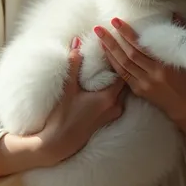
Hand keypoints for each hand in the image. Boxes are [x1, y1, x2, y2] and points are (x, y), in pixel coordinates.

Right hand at [37, 40, 125, 166]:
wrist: (59, 143)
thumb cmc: (63, 116)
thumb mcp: (68, 88)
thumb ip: (74, 64)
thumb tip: (76, 42)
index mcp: (108, 97)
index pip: (122, 72)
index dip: (119, 59)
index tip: (115, 46)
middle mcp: (115, 106)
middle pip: (125, 81)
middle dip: (121, 67)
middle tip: (116, 52)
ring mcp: (113, 114)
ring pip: (122, 91)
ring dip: (119, 79)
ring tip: (112, 65)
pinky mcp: (109, 119)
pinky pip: (118, 99)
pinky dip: (115, 89)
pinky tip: (106, 83)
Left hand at [94, 18, 185, 122]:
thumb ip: (180, 36)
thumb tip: (175, 14)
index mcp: (163, 66)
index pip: (141, 47)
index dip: (128, 34)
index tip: (117, 22)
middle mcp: (151, 75)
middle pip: (128, 55)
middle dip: (112, 40)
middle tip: (100, 28)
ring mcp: (143, 84)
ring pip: (122, 66)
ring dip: (109, 50)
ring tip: (99, 37)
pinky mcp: (139, 91)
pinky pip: (122, 76)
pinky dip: (114, 63)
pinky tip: (106, 53)